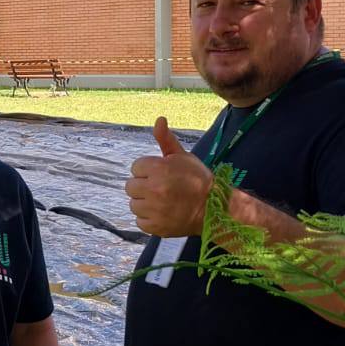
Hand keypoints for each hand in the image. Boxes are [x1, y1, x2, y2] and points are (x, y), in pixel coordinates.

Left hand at [125, 116, 213, 237]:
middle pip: (131, 186)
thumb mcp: (183, 157)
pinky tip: (162, 214)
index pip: (136, 167)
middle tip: (161, 189)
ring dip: (145, 203)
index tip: (161, 175)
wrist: (214, 209)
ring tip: (162, 202)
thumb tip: (159, 119)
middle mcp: (154, 189)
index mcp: (159, 169)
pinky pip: (140, 221)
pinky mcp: (155, 227)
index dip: (148, 170)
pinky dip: (149, 219)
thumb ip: (166, 140)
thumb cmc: (198, 179)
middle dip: (143, 186)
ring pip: (134, 204)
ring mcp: (154, 210)